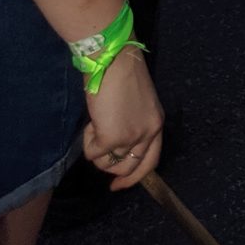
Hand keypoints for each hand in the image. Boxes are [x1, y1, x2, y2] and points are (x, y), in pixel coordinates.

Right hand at [82, 44, 162, 190]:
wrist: (113, 60)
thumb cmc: (122, 75)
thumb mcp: (137, 105)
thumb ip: (133, 125)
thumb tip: (117, 147)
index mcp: (156, 123)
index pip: (151, 162)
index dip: (134, 177)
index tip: (118, 185)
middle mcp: (148, 134)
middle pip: (129, 168)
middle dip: (110, 167)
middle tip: (99, 156)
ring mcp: (130, 138)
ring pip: (107, 164)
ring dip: (97, 151)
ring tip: (97, 124)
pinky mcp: (111, 138)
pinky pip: (92, 154)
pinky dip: (88, 141)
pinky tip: (92, 122)